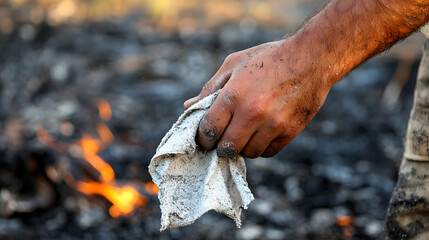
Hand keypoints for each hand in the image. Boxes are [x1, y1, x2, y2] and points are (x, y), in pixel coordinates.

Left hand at [184, 38, 331, 157]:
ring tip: (244, 132)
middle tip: (223, 136)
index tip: (205, 136)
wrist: (312, 58)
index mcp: (234, 95)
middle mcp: (252, 113)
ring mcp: (273, 124)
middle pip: (226, 148)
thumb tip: (188, 106)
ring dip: (242, 146)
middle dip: (221, 145)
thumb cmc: (268, 58)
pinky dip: (261, 147)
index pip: (208, 130)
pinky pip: (268, 152)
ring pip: (248, 153)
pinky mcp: (290, 131)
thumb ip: (209, 88)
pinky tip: (261, 132)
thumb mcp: (234, 65)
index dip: (202, 137)